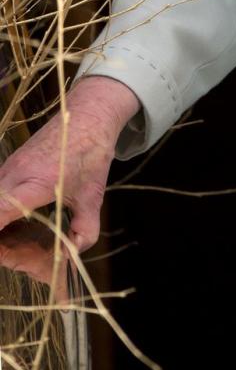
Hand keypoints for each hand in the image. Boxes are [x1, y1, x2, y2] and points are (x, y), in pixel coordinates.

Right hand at [0, 76, 139, 291]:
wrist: (87, 115)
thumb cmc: (91, 153)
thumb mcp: (92, 194)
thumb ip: (85, 228)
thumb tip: (72, 253)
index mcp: (36, 182)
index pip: (0, 210)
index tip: (2, 247)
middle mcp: (14, 175)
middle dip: (1, 239)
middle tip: (18, 253)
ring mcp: (7, 169)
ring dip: (0, 226)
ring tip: (19, 241)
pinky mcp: (7, 167)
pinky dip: (0, 213)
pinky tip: (16, 224)